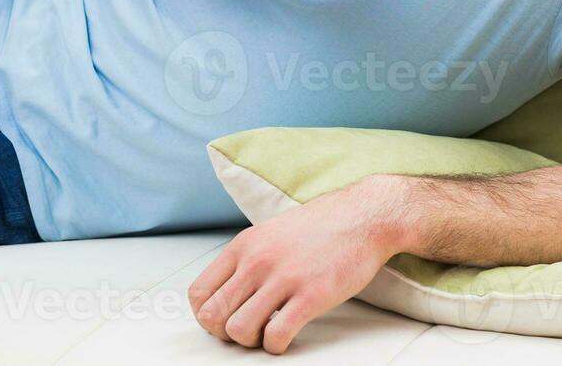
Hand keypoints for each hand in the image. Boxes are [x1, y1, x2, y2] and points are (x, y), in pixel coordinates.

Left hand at [187, 176, 408, 354]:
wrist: (363, 216)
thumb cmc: (320, 227)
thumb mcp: (269, 233)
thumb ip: (246, 259)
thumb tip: (226, 291)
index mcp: (243, 246)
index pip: (198, 293)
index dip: (207, 315)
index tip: (225, 318)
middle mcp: (257, 261)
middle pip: (212, 316)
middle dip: (225, 333)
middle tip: (247, 329)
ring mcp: (283, 278)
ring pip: (238, 330)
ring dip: (250, 341)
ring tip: (267, 332)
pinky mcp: (310, 296)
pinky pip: (276, 336)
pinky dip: (276, 346)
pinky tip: (287, 336)